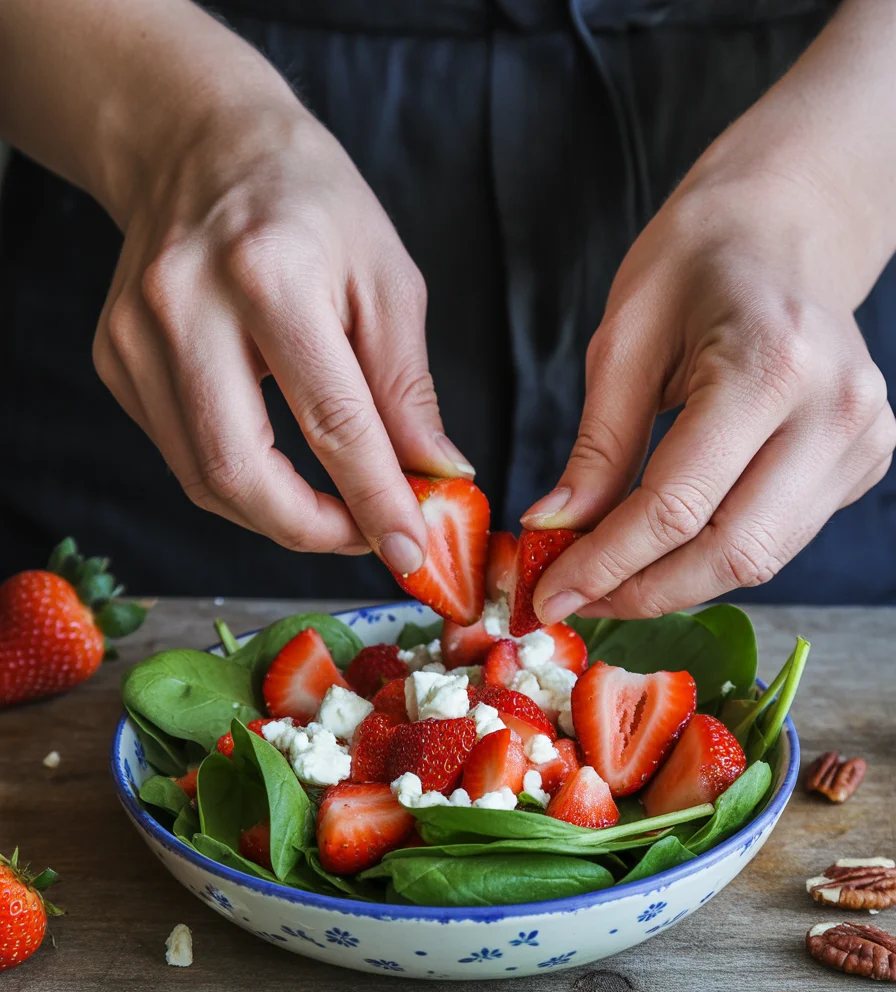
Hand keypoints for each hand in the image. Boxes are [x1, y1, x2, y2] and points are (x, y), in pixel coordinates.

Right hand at [91, 78, 471, 570]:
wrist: (198, 143)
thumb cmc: (309, 201)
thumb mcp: (385, 277)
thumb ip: (407, 387)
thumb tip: (435, 474)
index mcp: (269, 275)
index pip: (332, 424)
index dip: (376, 503)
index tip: (411, 552)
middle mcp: (186, 307)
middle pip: (241, 473)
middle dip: (312, 531)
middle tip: (364, 537)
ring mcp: (135, 336)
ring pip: (204, 479)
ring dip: (276, 516)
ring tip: (331, 507)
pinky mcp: (114, 358)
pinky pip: (180, 454)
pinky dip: (238, 481)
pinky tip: (277, 464)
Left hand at [526, 167, 895, 621]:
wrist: (785, 228)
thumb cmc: (696, 264)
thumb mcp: (624, 341)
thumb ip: (597, 447)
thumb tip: (556, 531)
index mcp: (770, 365)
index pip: (678, 505)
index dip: (606, 564)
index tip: (550, 594)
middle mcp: (836, 411)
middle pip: (731, 552)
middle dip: (643, 592)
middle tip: (577, 599)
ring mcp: (863, 440)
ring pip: (760, 558)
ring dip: (677, 583)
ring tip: (610, 578)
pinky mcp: (865, 461)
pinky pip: (779, 537)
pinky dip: (714, 554)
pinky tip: (666, 544)